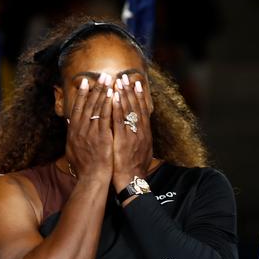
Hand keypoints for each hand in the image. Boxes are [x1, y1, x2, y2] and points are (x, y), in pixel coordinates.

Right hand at [65, 73, 114, 181]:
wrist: (92, 177)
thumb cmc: (84, 166)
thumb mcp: (72, 148)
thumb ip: (72, 134)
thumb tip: (69, 122)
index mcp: (74, 131)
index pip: (77, 108)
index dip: (82, 94)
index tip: (85, 82)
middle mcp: (81, 129)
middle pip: (88, 104)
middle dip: (96, 88)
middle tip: (102, 75)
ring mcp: (91, 132)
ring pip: (97, 108)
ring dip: (104, 92)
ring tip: (110, 80)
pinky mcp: (102, 136)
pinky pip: (106, 117)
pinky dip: (109, 105)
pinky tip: (114, 95)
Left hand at [111, 74, 152, 192]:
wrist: (133, 180)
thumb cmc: (134, 169)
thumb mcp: (142, 152)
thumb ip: (140, 140)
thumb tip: (139, 131)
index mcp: (145, 134)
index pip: (143, 110)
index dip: (139, 96)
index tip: (137, 84)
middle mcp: (140, 132)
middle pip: (136, 107)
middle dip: (131, 91)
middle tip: (126, 77)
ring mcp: (132, 135)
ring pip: (128, 111)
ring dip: (123, 95)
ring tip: (119, 81)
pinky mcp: (122, 140)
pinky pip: (119, 120)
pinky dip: (116, 108)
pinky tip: (113, 97)